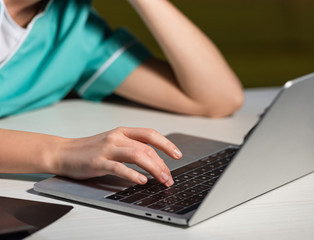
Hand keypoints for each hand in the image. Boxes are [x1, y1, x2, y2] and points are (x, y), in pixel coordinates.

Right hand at [52, 127, 181, 186]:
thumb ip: (131, 147)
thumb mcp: (113, 142)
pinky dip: (132, 174)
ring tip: (162, 180)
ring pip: (137, 155)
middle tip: (169, 177)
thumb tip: (154, 160)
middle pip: (147, 148)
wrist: (63, 151)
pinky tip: (141, 180)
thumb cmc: (89, 149)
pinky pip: (119, 167)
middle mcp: (117, 137)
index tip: (177, 155)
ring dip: (154, 169)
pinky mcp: (98, 162)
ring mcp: (107, 149)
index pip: (150, 134)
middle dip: (162, 164)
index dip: (166, 144)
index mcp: (122, 131)